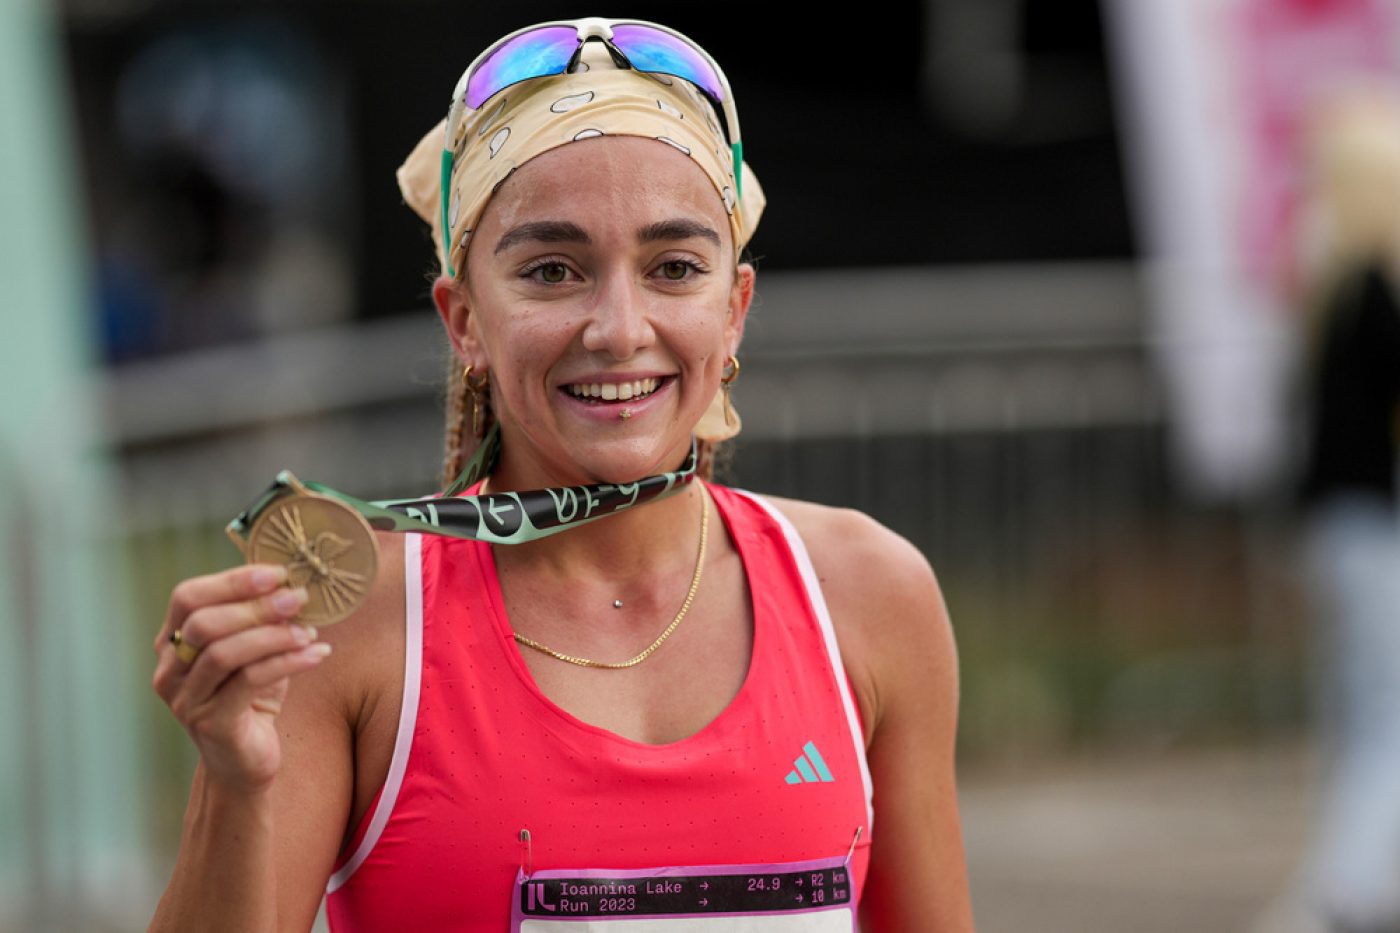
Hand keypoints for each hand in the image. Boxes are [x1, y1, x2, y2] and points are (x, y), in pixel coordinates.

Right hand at [152, 564, 331, 792]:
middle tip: (299, 598)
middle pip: (203, 624)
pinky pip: (249, 682)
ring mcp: (186, 700)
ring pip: (224, 654)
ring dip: (273, 635)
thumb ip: (262, 617)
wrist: (246, 760)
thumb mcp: (254, 649)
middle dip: (256, 606)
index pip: (187, 597)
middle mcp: (170, 671)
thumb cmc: (251, 696)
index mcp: (171, 643)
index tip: (277, 572)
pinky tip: (317, 654)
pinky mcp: (212, 724)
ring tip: (310, 631)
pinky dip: (287, 662)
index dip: (231, 581)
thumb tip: (296, 581)